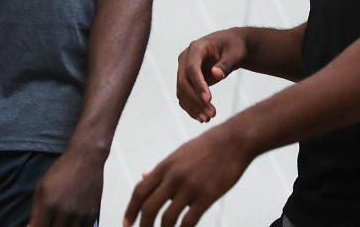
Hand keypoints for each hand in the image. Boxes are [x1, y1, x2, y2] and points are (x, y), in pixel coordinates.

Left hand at [28, 147, 103, 226]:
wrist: (86, 158)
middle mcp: (65, 212)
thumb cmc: (63, 171)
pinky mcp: (92, 214)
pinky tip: (71, 222)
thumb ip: (35, 212)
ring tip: (60, 221)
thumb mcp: (41, 189)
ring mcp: (80, 215)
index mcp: (49, 205)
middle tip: (49, 222)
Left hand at [123, 125, 250, 226]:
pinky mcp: (207, 196)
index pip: (140, 191)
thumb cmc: (206, 147)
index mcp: (165, 166)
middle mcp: (174, 176)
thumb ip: (162, 168)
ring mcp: (190, 187)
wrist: (234, 141)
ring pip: (167, 218)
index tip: (126, 224)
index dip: (130, 210)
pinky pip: (189, 221)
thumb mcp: (180, 154)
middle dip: (143, 226)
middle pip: (149, 208)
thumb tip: (142, 175)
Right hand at [176, 29, 247, 122]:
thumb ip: (227, 63)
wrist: (231, 47)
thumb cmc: (235, 47)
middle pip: (183, 82)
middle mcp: (186, 58)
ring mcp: (184, 69)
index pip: (192, 68)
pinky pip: (184, 96)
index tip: (209, 100)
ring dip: (193, 107)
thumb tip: (217, 74)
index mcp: (196, 48)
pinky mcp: (187, 80)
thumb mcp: (236, 52)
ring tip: (208, 118)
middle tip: (212, 114)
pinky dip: (191, 108)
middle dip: (196, 100)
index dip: (198, 84)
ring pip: (182, 92)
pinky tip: (202, 118)